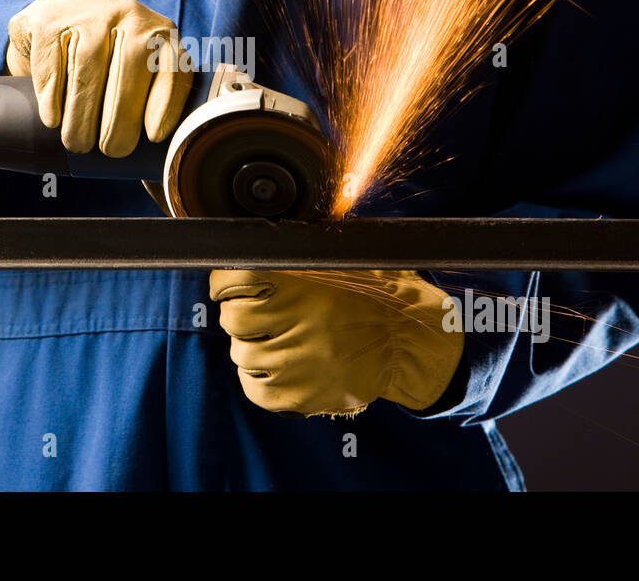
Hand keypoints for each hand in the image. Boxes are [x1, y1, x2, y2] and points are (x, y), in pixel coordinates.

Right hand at [5, 0, 191, 155]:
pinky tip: (53, 118)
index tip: (153, 136)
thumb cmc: (107, 61)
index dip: (166, 102)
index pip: (173, 65)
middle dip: (120, 118)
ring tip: (78, 143)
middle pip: (129, 68)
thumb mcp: (136, 73)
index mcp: (161, 33)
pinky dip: (52, 96)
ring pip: (88, 67)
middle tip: (111, 150)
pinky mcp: (50, 18)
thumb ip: (152, 109)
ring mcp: (89, 12)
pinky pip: (53, 61)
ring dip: (82, 114)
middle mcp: (131, 15)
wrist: (58, 17)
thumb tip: (160, 180)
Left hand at [209, 269, 463, 417]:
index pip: (236, 279)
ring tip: (278, 336)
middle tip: (258, 309)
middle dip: (240, 311)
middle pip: (234, 319)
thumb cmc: (378, 293)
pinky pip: (256, 388)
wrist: (411, 342)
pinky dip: (259, 376)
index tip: (231, 282)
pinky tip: (277, 362)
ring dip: (252, 344)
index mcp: (305, 284)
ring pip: (242, 354)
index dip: (227, 279)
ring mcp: (299, 364)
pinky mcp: (302, 396)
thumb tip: (251, 242)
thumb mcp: (343, 257)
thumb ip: (297, 252)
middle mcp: (299, 324)